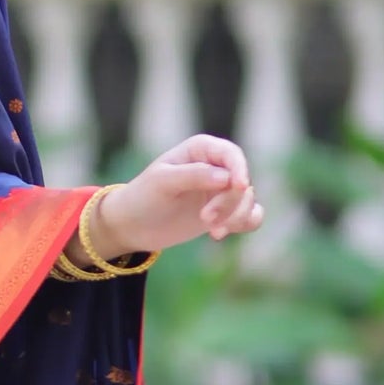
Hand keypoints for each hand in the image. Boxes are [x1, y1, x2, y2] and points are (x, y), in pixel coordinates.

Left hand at [91, 134, 263, 259]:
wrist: (133, 226)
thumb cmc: (143, 197)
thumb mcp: (162, 182)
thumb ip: (193, 175)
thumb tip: (227, 177)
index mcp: (201, 149)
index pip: (231, 154)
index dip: (240, 169)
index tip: (239, 187)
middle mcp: (216, 166)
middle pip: (242, 181)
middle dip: (229, 202)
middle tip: (206, 219)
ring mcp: (222, 190)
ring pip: (248, 200)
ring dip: (235, 216)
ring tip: (213, 231)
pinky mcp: (225, 211)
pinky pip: (250, 216)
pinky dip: (243, 224)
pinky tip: (219, 234)